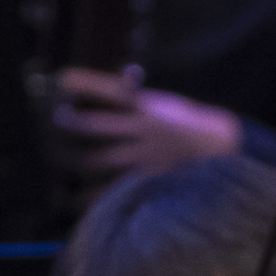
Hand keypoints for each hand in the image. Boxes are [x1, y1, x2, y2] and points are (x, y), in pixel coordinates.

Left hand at [51, 69, 247, 185]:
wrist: (222, 150)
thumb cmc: (185, 124)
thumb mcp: (160, 104)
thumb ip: (130, 98)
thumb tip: (95, 88)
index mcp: (146, 107)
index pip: (110, 89)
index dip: (83, 83)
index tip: (62, 78)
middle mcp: (142, 131)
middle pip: (92, 126)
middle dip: (68, 125)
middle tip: (53, 124)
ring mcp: (143, 158)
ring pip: (95, 160)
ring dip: (70, 161)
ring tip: (59, 160)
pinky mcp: (146, 182)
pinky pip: (111, 193)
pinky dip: (90, 198)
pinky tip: (78, 198)